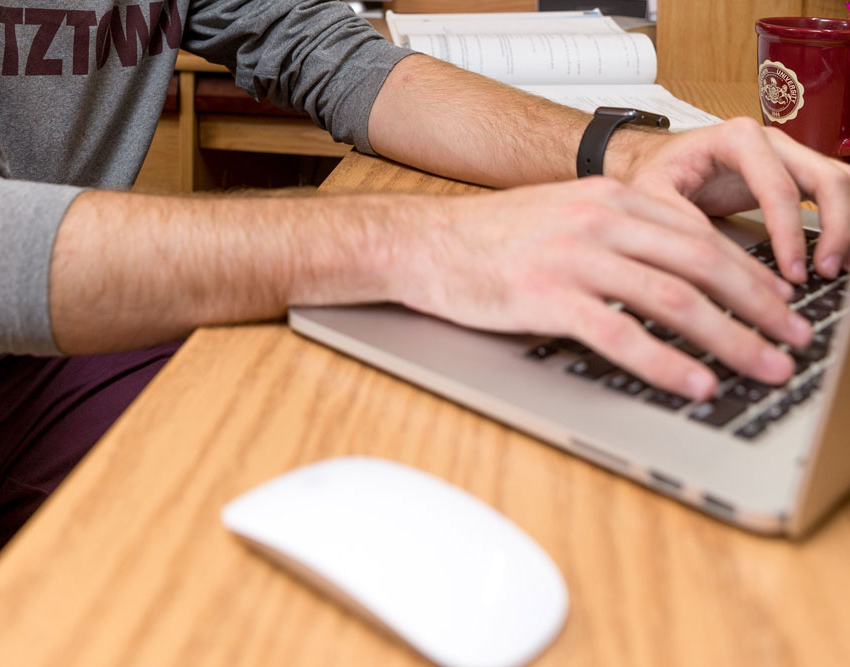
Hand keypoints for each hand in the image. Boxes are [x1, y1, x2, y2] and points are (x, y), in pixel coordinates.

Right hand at [396, 178, 812, 400]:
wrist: (423, 242)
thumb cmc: (488, 238)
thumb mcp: (562, 216)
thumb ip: (615, 235)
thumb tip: (670, 274)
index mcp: (609, 199)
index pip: (700, 236)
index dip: (750, 274)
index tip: (778, 305)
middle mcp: (600, 221)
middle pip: (702, 265)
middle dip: (758, 308)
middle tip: (791, 341)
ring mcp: (573, 257)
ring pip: (673, 299)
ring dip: (728, 338)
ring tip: (761, 367)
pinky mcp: (546, 296)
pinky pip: (620, 332)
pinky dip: (665, 361)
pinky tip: (692, 381)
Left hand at [609, 118, 849, 283]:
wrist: (655, 161)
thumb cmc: (654, 171)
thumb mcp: (648, 192)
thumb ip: (674, 216)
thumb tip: (709, 252)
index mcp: (737, 138)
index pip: (780, 188)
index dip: (790, 233)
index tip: (792, 271)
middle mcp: (771, 141)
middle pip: (827, 179)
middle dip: (836, 228)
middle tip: (826, 271)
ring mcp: (786, 156)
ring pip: (838, 184)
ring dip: (844, 226)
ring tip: (835, 268)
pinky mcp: (791, 176)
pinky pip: (829, 195)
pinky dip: (839, 222)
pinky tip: (833, 255)